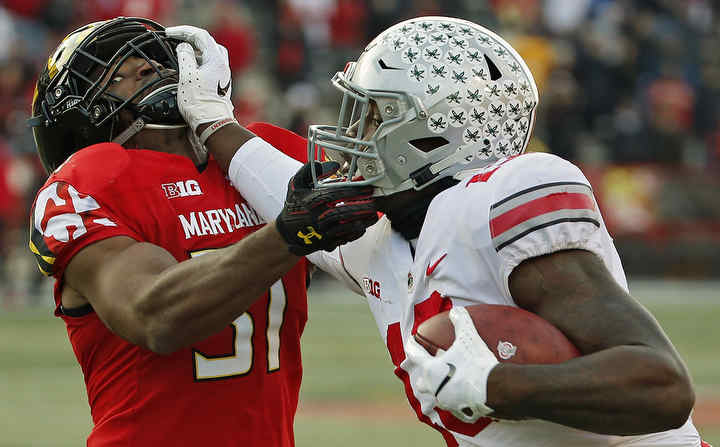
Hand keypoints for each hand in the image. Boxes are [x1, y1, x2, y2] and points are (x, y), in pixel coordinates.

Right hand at [165, 25, 233, 133]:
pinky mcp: (219, 83)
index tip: (169, 33)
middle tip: (176, 39)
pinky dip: (199, 60)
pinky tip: (190, 65)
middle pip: (208, 43)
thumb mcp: (187, 76)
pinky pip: (210, 65)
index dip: (184, 31)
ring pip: (210, 54)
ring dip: (196, 49)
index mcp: (217, 61)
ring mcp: (222, 75)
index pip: (201, 36)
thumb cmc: (200, 104)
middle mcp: (222, 66)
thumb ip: (185, 56)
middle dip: (191, 37)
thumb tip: (184, 47)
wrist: (212, 124)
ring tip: (181, 50)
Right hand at [276, 162, 377, 255]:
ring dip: (363, 220)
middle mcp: (317, 218)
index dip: (354, 190)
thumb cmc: (294, 205)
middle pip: (344, 212)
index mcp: (311, 202)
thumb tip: (333, 166)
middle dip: (362, 206)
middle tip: (376, 200)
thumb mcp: (296, 185)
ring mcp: (323, 233)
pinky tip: (365, 225)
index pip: (336, 195)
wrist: (286, 233)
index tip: (367, 187)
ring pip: (347, 227)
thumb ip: (309, 171)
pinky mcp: (327, 244)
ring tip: (375, 214)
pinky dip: (357, 233)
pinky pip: (346, 238)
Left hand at [401, 307, 498, 422]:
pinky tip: (465, 394)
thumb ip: (461, 322)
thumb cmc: (477, 363)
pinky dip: (457, 400)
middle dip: (423, 376)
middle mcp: (435, 389)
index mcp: (431, 371)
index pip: (414, 355)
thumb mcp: (469, 338)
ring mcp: (447, 403)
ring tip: (448, 381)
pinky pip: (455, 407)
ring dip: (440, 388)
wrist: (497, 390)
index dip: (411, 345)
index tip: (410, 340)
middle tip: (430, 367)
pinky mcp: (461, 414)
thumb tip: (456, 311)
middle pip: (421, 384)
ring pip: (437, 397)